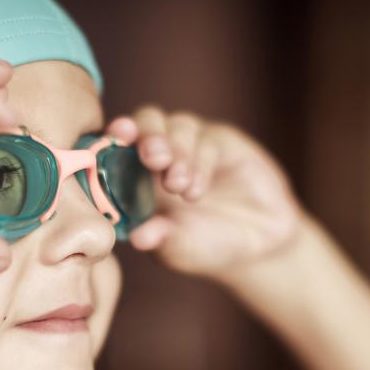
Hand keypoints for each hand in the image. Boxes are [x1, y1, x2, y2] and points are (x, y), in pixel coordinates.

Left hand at [104, 106, 306, 281]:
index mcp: (137, 172)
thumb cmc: (204, 246)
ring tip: (178, 186)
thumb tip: (138, 239)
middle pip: (147, 120)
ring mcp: (193, 144)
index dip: (113, 137)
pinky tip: (196, 190)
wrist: (256, 245)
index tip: (115, 138)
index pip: (118, 142)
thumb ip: (161, 240)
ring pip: (178, 126)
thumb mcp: (179, 250)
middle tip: (154, 160)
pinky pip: (208, 139)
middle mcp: (163, 150)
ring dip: (177, 152)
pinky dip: (200, 162)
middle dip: (148, 135)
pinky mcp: (223, 142)